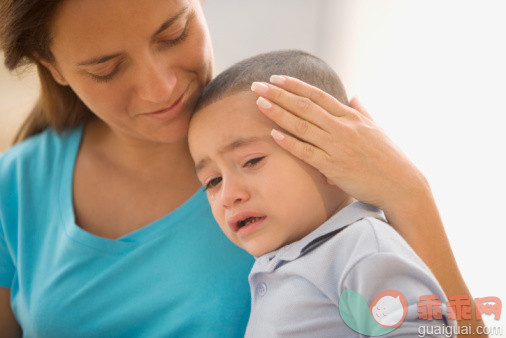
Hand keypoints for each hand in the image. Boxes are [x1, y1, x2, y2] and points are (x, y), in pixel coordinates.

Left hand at [250, 75, 428, 210]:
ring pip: (302, 126)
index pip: (317, 96)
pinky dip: (289, 143)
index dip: (295, 86)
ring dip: (279, 113)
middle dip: (279, 94)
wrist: (401, 184)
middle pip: (305, 106)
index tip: (276, 78)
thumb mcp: (376, 129)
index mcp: (351, 117)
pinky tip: (273, 135)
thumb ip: (362, 112)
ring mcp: (337, 146)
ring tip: (260, 103)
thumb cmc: (389, 157)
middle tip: (257, 85)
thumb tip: (355, 97)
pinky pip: (307, 152)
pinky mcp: (334, 166)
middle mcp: (343, 127)